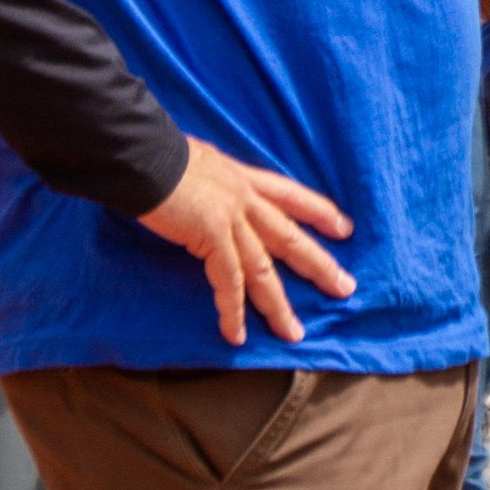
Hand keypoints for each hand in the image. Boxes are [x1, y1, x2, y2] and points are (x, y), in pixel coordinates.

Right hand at [138, 137, 355, 346]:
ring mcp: (231, 219)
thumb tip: (208, 194)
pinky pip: (228, 283)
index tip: (344, 228)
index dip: (320, 212)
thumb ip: (213, 184)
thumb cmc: (160, 156)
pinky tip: (237, 335)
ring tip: (294, 333)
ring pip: (264, 269)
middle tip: (345, 287)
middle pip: (291, 237)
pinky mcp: (212, 237)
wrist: (144, 154)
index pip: (292, 195)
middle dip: (320, 265)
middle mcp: (245, 198)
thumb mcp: (200, 163)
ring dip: (279, 305)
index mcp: (243, 178)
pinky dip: (233, 312)